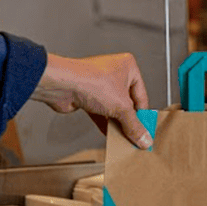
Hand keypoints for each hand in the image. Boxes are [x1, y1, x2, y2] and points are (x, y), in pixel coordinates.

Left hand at [30, 53, 152, 148]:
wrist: (61, 84)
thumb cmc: (90, 81)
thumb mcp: (121, 108)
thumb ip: (134, 125)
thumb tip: (144, 138)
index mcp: (128, 67)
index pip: (142, 96)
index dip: (143, 115)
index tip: (145, 130)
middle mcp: (114, 73)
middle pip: (127, 103)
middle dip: (129, 121)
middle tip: (135, 136)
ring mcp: (99, 84)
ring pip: (113, 108)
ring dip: (117, 124)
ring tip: (123, 138)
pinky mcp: (87, 95)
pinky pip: (101, 112)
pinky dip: (105, 123)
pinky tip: (109, 135)